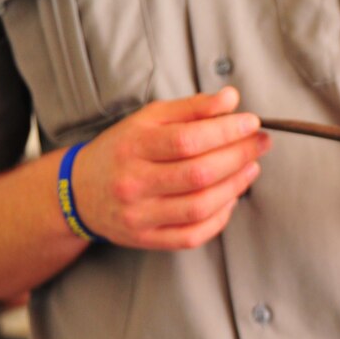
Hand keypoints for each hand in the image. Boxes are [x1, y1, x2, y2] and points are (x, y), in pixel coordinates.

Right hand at [70, 87, 270, 248]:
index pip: (187, 140)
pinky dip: (221, 217)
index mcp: (132, 147)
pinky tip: (231, 198)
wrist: (79, 191)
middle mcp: (134, 183)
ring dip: (236, 186)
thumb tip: (231, 99)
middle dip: (239, 155)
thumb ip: (191, 108)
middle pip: (199, 173)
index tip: (251, 122)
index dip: (226, 131)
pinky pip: (194, 234)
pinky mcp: (148, 239)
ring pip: (201, 206)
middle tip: (260, 143)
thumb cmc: (122, 150)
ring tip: (251, 167)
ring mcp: (140, 215)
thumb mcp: (148, 120)